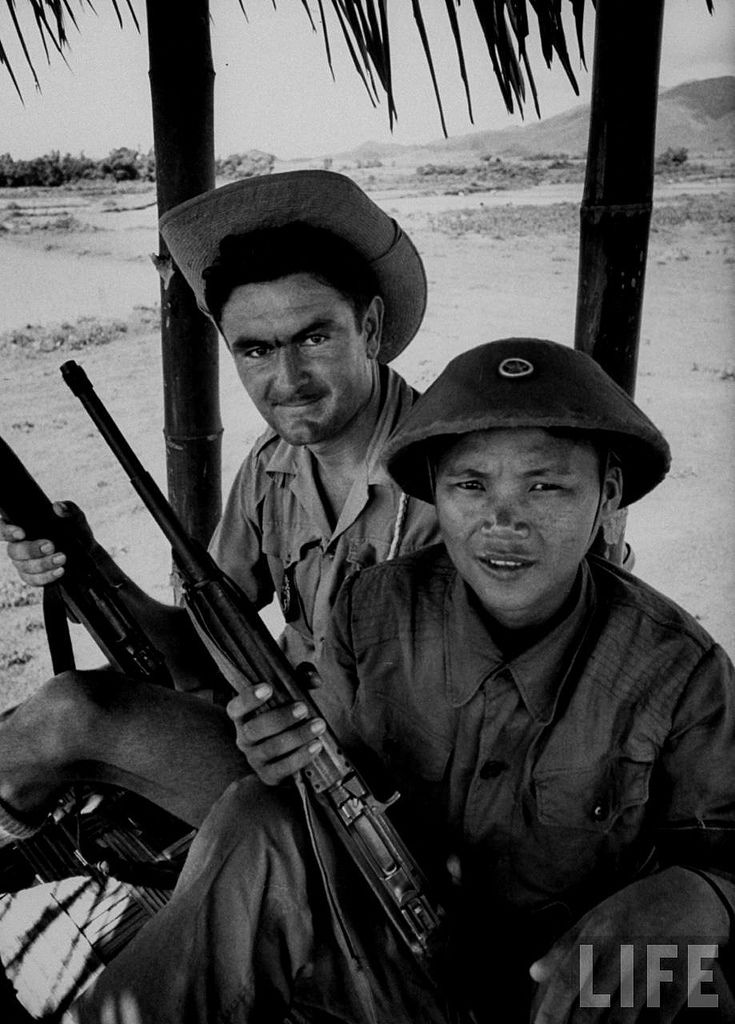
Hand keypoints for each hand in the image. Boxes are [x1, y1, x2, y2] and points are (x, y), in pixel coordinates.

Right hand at [0, 501, 91, 586]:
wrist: (87, 554)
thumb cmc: (75, 532)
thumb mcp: (75, 518)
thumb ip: (69, 510)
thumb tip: (58, 507)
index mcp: (23, 526)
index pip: (3, 527)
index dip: (6, 531)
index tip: (21, 533)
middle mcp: (19, 544)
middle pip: (13, 550)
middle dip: (31, 550)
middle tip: (50, 546)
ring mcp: (24, 562)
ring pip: (24, 566)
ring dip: (43, 564)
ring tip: (61, 558)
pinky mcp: (32, 576)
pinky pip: (33, 580)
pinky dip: (46, 576)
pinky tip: (60, 571)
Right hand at [226, 686, 326, 785]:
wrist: (295, 750)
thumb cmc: (290, 715)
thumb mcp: (292, 694)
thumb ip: (302, 680)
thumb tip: (314, 680)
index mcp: (243, 716)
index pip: (235, 707)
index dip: (248, 698)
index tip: (268, 687)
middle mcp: (244, 738)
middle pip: (254, 730)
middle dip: (280, 718)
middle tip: (303, 708)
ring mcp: (255, 758)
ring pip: (270, 749)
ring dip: (297, 736)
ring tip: (319, 725)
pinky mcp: (269, 775)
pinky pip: (283, 769)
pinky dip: (301, 757)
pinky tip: (317, 745)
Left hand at [529, 867, 729, 1021]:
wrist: (694, 894)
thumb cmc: (637, 906)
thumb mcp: (598, 915)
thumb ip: (565, 945)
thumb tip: (533, 973)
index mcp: (598, 932)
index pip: (566, 979)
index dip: (550, 1010)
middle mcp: (623, 951)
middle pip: (591, 1006)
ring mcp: (654, 968)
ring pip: (622, 1019)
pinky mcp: (682, 983)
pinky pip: (658, 1021)